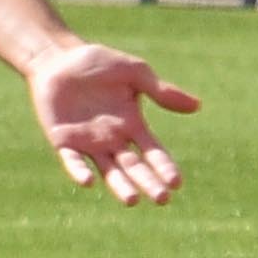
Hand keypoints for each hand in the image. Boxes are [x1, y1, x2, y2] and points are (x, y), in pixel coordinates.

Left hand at [25, 39, 198, 202]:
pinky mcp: (64, 141)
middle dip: (148, 183)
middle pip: (134, 167)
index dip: (164, 167)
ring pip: (108, 170)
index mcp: (133, 125)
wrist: (59, 57)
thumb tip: (198, 106)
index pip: (153, 152)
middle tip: (162, 199)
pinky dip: (79, 172)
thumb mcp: (135, 73)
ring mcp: (88, 143)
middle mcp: (113, 140)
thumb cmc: (99, 63)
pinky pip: (73, 161)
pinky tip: (89, 181)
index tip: (176, 183)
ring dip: (119, 185)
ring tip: (132, 200)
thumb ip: (161, 91)